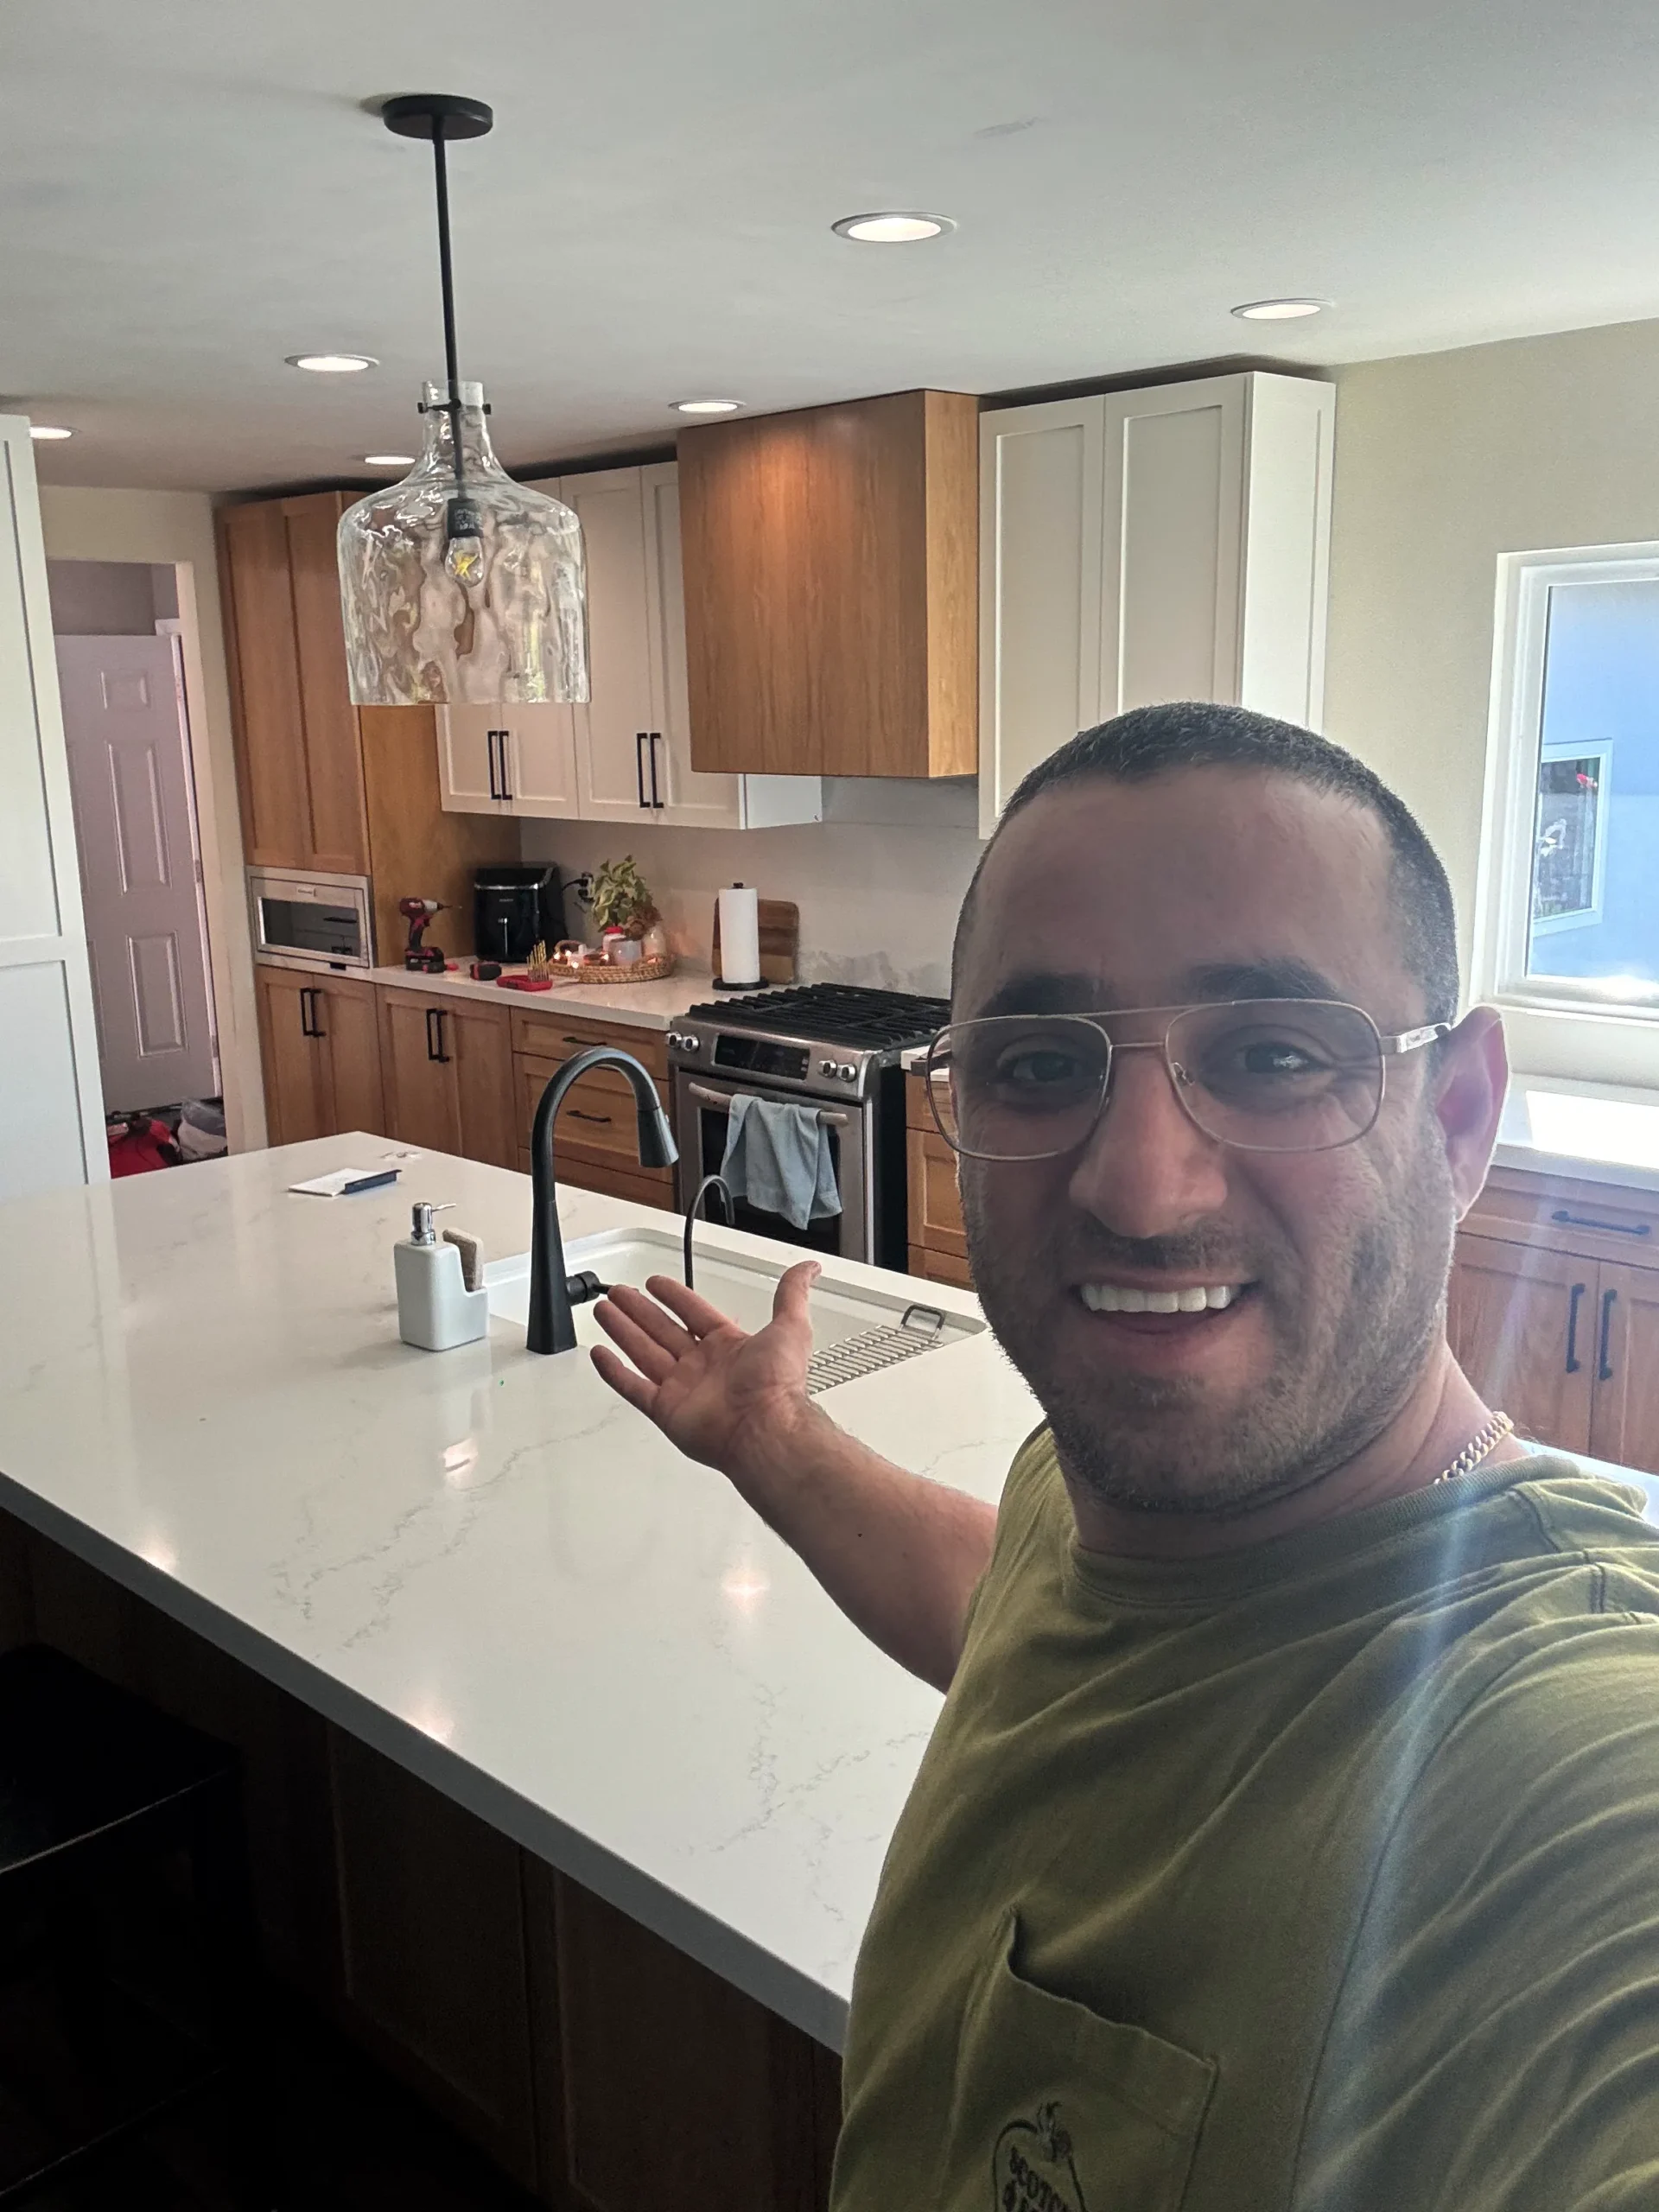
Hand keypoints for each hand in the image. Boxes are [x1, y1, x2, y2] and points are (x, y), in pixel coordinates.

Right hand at [590, 1261, 822, 1480]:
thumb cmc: (777, 1385)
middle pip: (661, 1330)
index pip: (693, 1312)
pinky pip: (633, 1387)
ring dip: (623, 1331)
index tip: (656, 1283)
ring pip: (644, 1352)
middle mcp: (703, 1366)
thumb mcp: (791, 1327)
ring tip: (604, 1311)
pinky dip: (615, 1372)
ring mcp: (682, 1388)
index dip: (674, 1296)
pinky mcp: (666, 1411)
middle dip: (639, 1310)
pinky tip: (602, 1354)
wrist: (764, 1428)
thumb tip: (808, 1269)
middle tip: (618, 1293)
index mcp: (728, 1346)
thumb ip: (792, 1295)